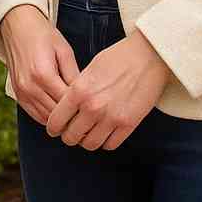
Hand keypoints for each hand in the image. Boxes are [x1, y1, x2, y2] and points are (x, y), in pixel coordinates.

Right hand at [0, 4, 80, 124]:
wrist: (17, 26)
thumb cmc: (43, 35)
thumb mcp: (64, 51)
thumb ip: (74, 75)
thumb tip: (86, 96)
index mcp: (43, 74)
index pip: (67, 103)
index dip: (82, 109)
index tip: (95, 110)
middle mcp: (30, 86)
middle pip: (56, 114)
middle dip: (73, 117)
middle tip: (90, 117)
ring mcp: (22, 92)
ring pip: (46, 119)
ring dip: (61, 120)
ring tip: (77, 117)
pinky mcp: (18, 94)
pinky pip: (35, 115)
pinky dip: (49, 117)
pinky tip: (61, 113)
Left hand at [45, 31, 170, 150]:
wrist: (148, 57)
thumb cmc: (117, 58)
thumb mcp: (89, 69)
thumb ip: (76, 90)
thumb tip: (66, 108)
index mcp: (78, 91)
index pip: (56, 121)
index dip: (53, 127)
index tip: (55, 128)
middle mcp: (92, 107)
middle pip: (71, 136)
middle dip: (68, 135)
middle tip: (71, 131)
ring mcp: (111, 118)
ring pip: (90, 144)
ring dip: (86, 141)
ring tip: (88, 133)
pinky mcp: (128, 124)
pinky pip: (110, 145)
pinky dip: (105, 141)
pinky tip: (104, 132)